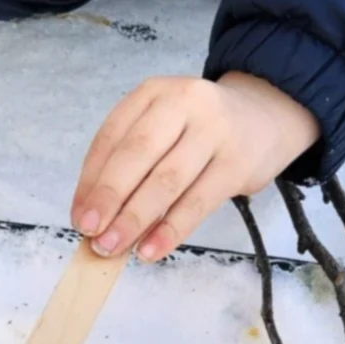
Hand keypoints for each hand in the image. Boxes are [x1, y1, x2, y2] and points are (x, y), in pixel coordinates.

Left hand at [71, 72, 320, 262]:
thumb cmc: (198, 128)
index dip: (91, 179)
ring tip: (113, 247)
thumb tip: (90, 211)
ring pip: (166, 180)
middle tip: (90, 233)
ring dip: (135, 218)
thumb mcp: (161, 125)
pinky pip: (198, 202)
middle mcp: (183, 103)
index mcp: (153, 92)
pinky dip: (171, 230)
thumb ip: (126, 159)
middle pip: (137, 154)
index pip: (112, 136)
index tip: (79, 215)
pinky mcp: (237, 163)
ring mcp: (213, 131)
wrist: (265, 116)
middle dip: (109, 197)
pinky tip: (150, 250)